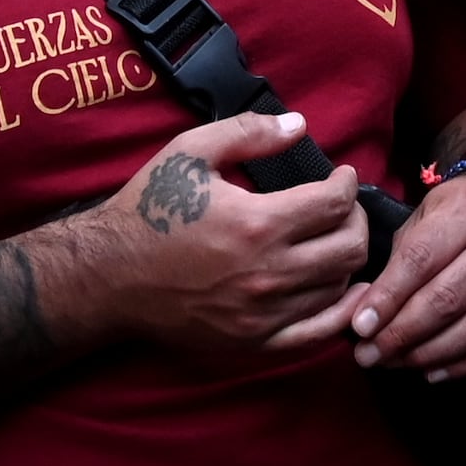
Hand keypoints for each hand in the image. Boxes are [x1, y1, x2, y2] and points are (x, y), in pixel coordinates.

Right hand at [72, 110, 374, 368]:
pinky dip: (340, 311)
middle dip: (355, 220)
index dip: (348, 184)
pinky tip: (347, 292)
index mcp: (256, 223)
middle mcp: (267, 272)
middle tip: (343, 208)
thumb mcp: (190, 152)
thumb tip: (299, 125)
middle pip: (349, 248)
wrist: (109, 275)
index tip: (342, 176)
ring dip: (346, 260)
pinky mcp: (253, 340)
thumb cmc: (148, 210)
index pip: (335, 204)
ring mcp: (262, 313)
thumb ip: (249, 133)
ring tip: (333, 240)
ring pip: (338, 287)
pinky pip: (316, 333)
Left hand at [284, 167, 465, 372]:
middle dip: (401, 335)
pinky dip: (463, 365)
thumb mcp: (428, 214)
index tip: (360, 327)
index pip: (420, 262)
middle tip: (369, 355)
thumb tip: (368, 316)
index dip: (387, 299)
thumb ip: (400, 260)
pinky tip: (433, 370)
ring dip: (428, 355)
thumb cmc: (465, 211)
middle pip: (447, 301)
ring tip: (396, 363)